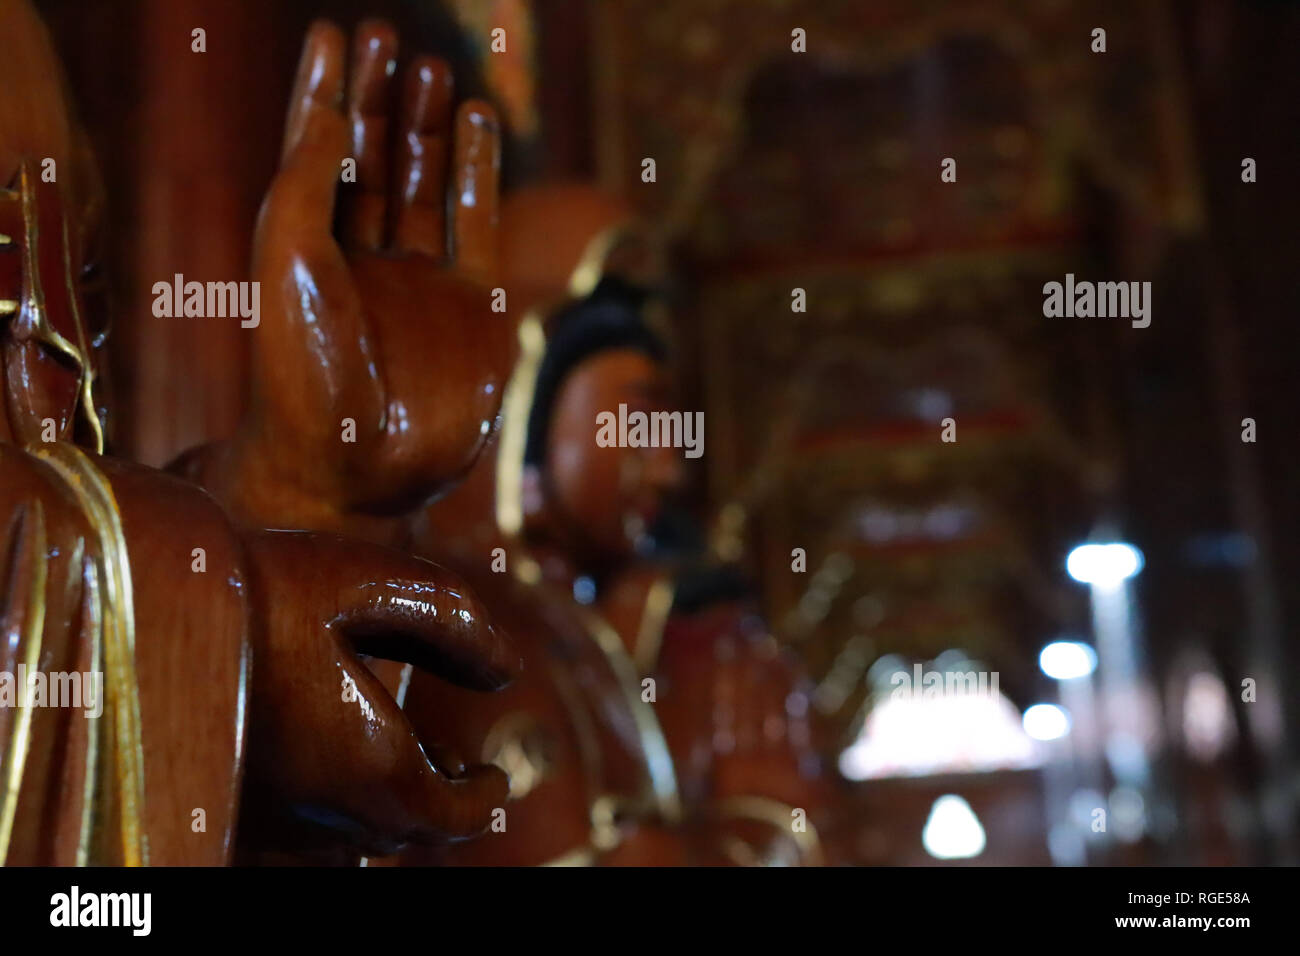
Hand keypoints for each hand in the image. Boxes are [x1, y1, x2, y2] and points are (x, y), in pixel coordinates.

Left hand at [202, 20, 510, 528]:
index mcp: (304, 248)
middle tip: (390, 37)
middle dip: (378, 98)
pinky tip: (478, 123)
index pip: (315, 149)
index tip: (338, 33)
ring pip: (423, 184)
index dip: (325, 90)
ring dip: (426, 126)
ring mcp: (419, 280)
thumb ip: (307, 180)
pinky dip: (478, 173)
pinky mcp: (472, 302)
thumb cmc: (303, 372)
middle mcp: (361, 258)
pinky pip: (477, 222)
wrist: (360, 469)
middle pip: (370, 158)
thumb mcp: (290, 260)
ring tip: (432, 68)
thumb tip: (329, 109)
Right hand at [238, 530, 520, 855]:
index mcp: (371, 761)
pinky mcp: (235, 800)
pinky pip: (302, 837)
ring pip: (353, 839)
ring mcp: (273, 812)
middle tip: (458, 772)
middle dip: (441, 808)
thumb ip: (456, 623)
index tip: (494, 779)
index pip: (451, 818)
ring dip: (391, 810)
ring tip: (405, 761)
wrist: (145, 602)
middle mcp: (323, 806)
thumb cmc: (269, 585)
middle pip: (403, 834)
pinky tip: (335, 765)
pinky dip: (336, 814)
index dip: (482, 801)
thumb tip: (507, 670)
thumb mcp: (377, 580)